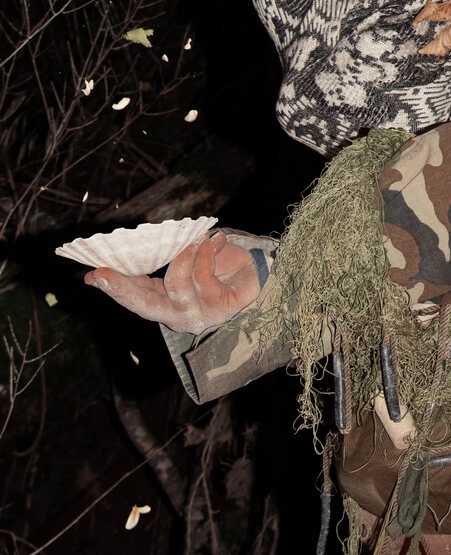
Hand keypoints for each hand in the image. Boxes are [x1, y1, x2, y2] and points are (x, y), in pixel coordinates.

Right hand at [86, 229, 262, 331]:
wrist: (256, 270)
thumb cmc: (215, 264)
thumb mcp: (182, 258)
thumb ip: (158, 258)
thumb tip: (127, 247)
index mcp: (164, 303)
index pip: (134, 298)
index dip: (113, 286)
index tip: (90, 274)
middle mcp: (178, 314)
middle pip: (144, 305)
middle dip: (121, 287)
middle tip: (102, 270)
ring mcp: (199, 314)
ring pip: (176, 286)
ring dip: (182, 257)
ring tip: (193, 239)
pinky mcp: (222, 308)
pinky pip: (204, 277)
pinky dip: (206, 254)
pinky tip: (214, 241)